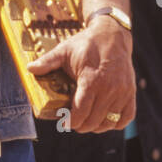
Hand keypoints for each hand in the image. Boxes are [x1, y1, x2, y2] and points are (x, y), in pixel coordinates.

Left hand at [28, 14, 134, 131]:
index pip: (81, 112)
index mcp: (91, 79)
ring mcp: (123, 91)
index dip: (71, 121)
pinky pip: (126, 117)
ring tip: (87, 122)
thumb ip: (48, 62)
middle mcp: (109, 88)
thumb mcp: (64, 50)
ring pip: (110, 122)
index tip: (64, 122)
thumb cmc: (86, 43)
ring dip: (97, 126)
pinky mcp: (131, 92)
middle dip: (81, 126)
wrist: (113, 34)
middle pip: (94, 120)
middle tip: (73, 123)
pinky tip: (105, 120)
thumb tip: (29, 69)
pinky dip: (116, 123)